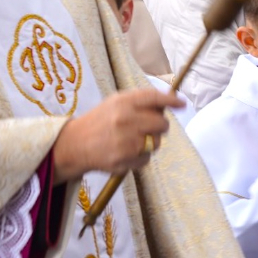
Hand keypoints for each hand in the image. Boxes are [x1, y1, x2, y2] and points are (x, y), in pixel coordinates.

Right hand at [52, 88, 183, 181]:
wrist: (75, 144)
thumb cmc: (100, 121)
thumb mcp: (115, 103)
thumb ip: (140, 102)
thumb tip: (167, 104)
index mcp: (123, 102)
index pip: (154, 98)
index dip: (171, 101)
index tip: (182, 104)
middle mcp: (125, 120)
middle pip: (161, 123)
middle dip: (161, 126)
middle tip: (152, 128)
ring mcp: (124, 141)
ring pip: (156, 143)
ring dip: (150, 142)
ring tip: (134, 140)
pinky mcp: (123, 160)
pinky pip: (146, 159)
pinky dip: (140, 157)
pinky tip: (127, 152)